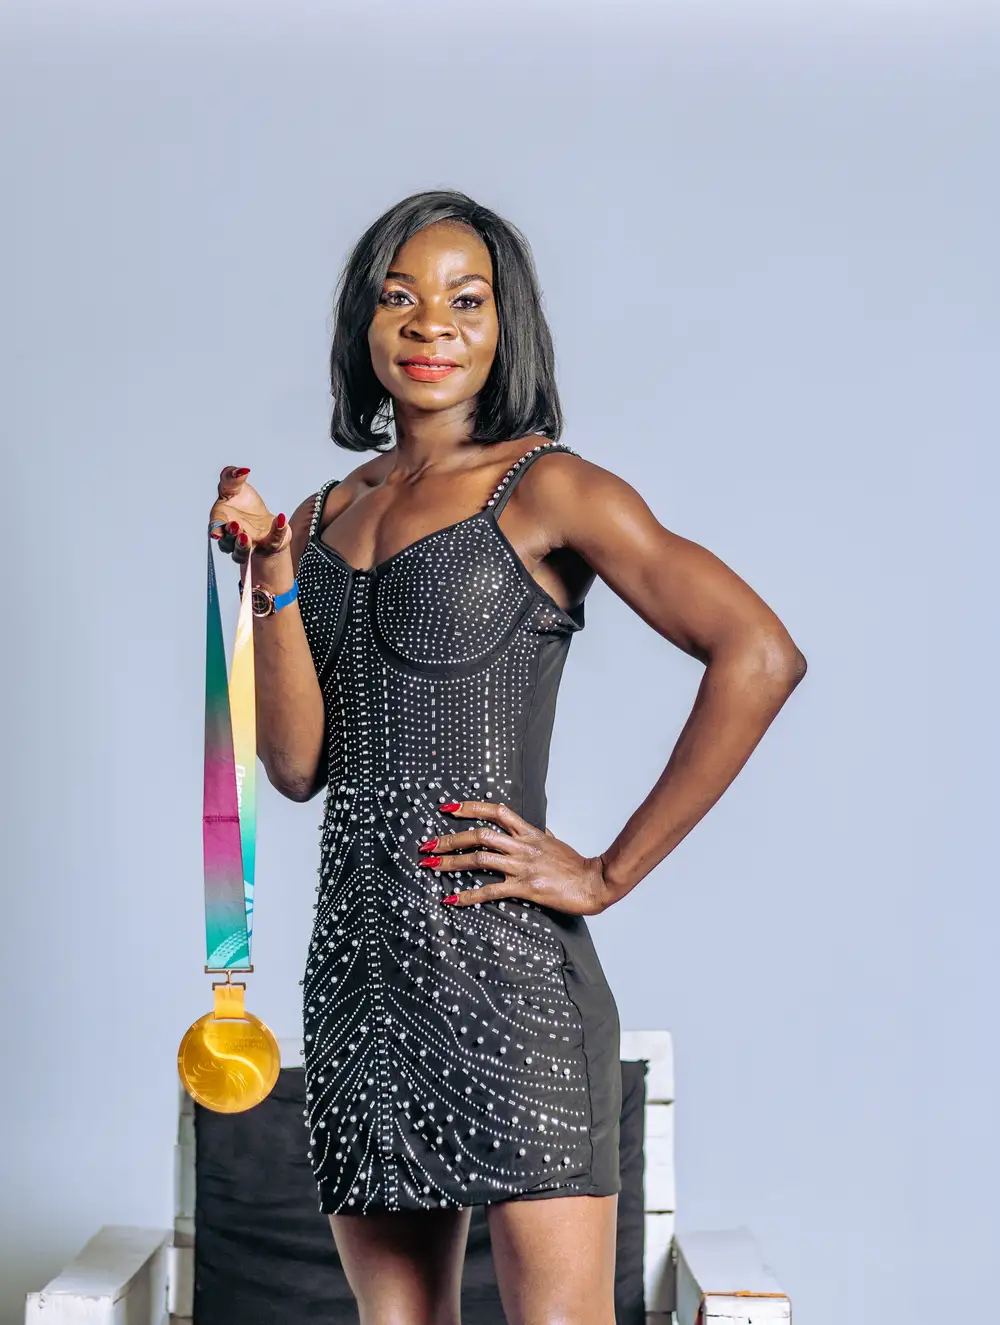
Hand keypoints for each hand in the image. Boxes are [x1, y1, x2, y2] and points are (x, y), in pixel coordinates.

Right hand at [209, 466, 290, 566]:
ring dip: (242, 546)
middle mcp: (232, 537)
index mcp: (221, 521)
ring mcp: (249, 544)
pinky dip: (278, 531)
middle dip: (231, 536)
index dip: (215, 531)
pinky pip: (274, 540)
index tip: (215, 533)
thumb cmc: (243, 502)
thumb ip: (232, 476)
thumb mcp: (235, 486)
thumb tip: (242, 471)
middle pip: (227, 543)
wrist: (261, 517)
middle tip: (235, 527)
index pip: (215, 528)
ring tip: (246, 537)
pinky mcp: (269, 543)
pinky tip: (281, 519)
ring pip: (241, 552)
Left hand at [418, 800, 614, 915]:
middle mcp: (522, 846)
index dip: (470, 807)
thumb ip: (543, 835)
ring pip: (479, 858)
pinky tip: (452, 898)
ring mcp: (522, 866)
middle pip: (479, 835)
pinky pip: (490, 890)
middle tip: (427, 844)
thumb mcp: (557, 842)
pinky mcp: (524, 887)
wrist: (593, 882)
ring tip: (430, 865)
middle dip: (449, 839)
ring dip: (451, 862)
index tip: (448, 808)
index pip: (496, 811)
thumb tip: (541, 830)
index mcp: (529, 833)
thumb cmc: (577, 865)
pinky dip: (468, 894)